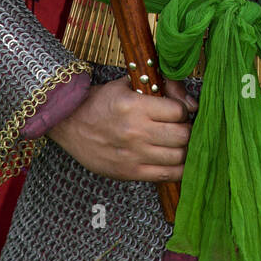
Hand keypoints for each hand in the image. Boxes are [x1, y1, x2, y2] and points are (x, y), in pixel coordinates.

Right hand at [47, 76, 196, 182]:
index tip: (179, 111)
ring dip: (183, 149)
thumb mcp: (127, 84)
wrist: (69, 123)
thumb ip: (161, 86)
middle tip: (180, 127)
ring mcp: (134, 155)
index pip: (179, 111)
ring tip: (177, 143)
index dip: (184, 110)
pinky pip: (166, 175)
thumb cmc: (100, 102)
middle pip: (183, 135)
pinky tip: (175, 160)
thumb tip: (191, 102)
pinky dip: (177, 169)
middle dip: (187, 130)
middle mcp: (136, 132)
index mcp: (135, 106)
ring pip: (179, 157)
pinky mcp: (130, 173)